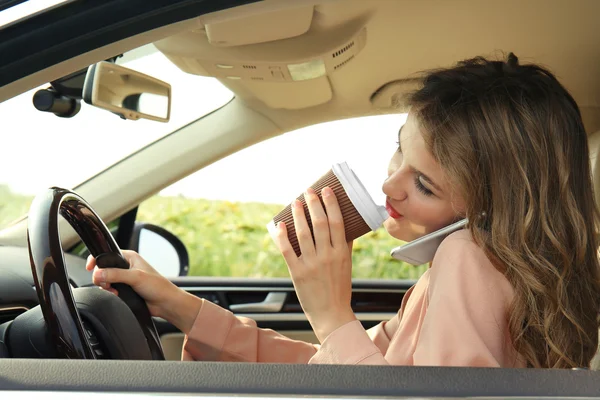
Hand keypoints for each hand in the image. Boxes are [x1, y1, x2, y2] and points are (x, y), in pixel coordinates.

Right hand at [86, 250, 201, 333]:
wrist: (165, 303)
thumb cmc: (158, 287)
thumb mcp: (136, 277)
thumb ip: (116, 274)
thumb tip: (98, 273)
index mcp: (129, 257)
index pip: (107, 254)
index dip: (97, 259)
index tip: (90, 267)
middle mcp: (126, 266)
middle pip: (103, 269)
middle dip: (101, 277)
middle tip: (106, 284)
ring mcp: (124, 278)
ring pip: (105, 280)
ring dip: (106, 287)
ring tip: (114, 291)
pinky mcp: (124, 290)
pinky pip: (110, 290)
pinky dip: (110, 293)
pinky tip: (117, 296)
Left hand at [274, 186, 355, 342]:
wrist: (332, 314)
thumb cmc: (339, 289)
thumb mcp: (346, 265)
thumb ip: (344, 246)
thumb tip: (344, 226)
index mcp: (341, 252)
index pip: (337, 222)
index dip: (331, 204)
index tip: (327, 190)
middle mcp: (327, 255)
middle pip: (320, 223)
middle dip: (314, 204)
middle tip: (308, 191)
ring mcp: (312, 264)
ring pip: (303, 233)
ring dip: (298, 215)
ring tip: (295, 202)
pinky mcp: (297, 272)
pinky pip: (288, 250)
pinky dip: (282, 236)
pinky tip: (280, 224)